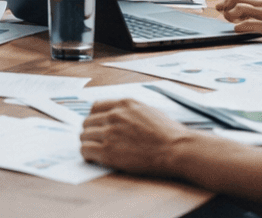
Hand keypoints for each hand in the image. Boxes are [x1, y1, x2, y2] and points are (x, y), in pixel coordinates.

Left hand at [79, 98, 195, 175]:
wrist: (177, 149)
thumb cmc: (169, 133)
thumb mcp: (149, 110)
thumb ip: (131, 111)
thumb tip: (121, 116)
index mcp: (124, 103)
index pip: (95, 107)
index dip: (94, 118)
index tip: (96, 125)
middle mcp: (114, 115)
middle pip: (87, 122)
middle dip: (90, 132)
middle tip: (95, 141)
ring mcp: (110, 133)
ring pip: (84, 136)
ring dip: (88, 143)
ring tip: (95, 151)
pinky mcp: (108, 152)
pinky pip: (85, 150)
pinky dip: (87, 155)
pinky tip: (94, 159)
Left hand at [214, 0, 261, 41]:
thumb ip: (255, 8)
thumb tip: (237, 12)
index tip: (220, 7)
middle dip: (225, 5)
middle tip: (223, 15)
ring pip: (240, 8)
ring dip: (230, 15)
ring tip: (231, 21)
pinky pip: (249, 24)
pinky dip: (239, 26)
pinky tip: (238, 30)